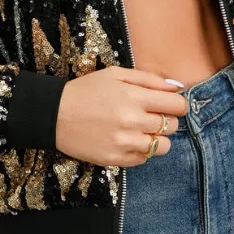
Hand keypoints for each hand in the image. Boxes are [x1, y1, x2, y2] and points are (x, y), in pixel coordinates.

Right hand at [55, 67, 188, 165]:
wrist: (55, 114)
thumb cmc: (86, 90)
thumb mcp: (116, 74)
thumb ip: (149, 79)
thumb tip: (176, 86)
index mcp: (134, 97)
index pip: (177, 106)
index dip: (178, 105)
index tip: (170, 105)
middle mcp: (132, 121)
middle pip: (172, 126)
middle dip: (166, 120)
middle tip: (150, 116)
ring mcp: (124, 142)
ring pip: (162, 147)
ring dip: (157, 138)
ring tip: (141, 131)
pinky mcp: (115, 159)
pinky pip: (144, 159)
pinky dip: (141, 150)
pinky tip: (128, 140)